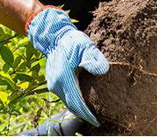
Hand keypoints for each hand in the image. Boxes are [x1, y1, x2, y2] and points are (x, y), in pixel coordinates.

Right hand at [27, 6, 108, 126]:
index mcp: (64, 78)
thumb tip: (103, 71)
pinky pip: (64, 96)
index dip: (86, 114)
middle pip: (71, 105)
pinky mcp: (53, 82)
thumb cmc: (71, 41)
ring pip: (67, 101)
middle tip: (96, 120)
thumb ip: (94, 59)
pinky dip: (73, 101)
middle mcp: (56, 85)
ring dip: (78, 108)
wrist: (54, 36)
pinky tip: (81, 102)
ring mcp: (53, 84)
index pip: (77, 102)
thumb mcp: (85, 47)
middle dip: (83, 114)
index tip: (96, 121)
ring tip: (90, 113)